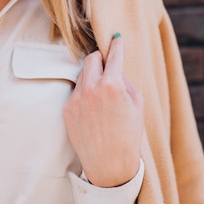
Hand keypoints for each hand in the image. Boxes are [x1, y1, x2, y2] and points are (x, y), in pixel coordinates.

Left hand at [63, 34, 142, 187]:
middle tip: (107, 65)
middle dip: (100, 58)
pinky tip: (93, 110)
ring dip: (92, 77)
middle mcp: (91, 88)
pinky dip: (84, 94)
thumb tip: (115, 66)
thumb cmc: (128, 135)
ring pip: (83, 74)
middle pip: (92, 58)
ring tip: (102, 97)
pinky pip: (76, 91)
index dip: (116, 45)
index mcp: (112, 86)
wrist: (109, 165)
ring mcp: (76, 98)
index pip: (113, 56)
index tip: (116, 38)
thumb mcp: (137, 105)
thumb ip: (125, 81)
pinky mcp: (67, 108)